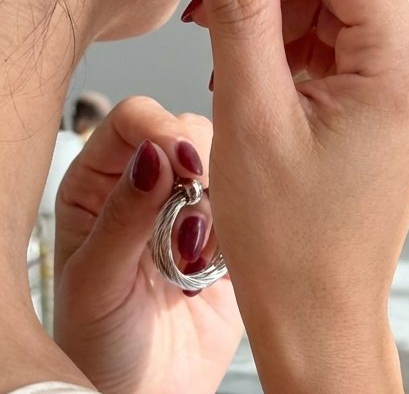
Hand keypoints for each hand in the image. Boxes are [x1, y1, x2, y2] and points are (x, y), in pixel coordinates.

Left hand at [54, 97, 241, 393]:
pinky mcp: (233, 232)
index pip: (133, 121)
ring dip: (220, 206)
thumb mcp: (94, 284)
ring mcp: (194, 208)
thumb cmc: (101, 347)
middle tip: (192, 221)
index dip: (160, 130)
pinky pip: (254, 202)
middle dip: (199, 170)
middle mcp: (148, 187)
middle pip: (187, 130)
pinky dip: (246, 226)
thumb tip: (153, 154)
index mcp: (101, 185)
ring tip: (196, 258)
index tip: (183, 163)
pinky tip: (216, 267)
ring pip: (227, 162)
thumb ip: (121, 217)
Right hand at [183, 0, 408, 393]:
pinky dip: (297, 39)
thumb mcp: (251, 113)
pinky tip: (258, 66)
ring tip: (228, 43)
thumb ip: (242, 9)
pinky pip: (345, 40)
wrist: (319, 311)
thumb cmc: (293, 243)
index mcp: (408, 67)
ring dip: (282, 7)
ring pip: (343, 4)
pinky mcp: (394, 99)